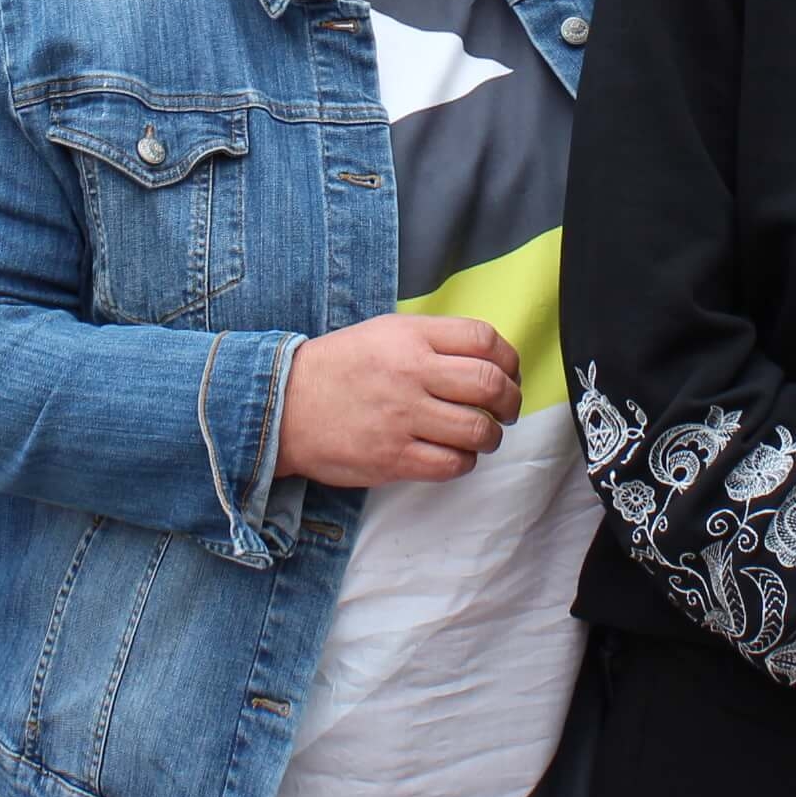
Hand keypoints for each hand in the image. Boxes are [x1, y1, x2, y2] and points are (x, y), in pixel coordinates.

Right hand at [275, 314, 523, 487]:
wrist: (284, 406)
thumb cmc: (339, 368)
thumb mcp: (383, 332)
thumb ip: (432, 340)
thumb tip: (487, 358)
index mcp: (410, 336)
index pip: (484, 339)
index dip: (509, 359)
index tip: (509, 374)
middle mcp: (411, 373)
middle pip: (490, 384)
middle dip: (511, 401)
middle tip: (507, 410)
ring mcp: (403, 417)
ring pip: (479, 429)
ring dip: (491, 436)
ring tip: (482, 435)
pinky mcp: (394, 458)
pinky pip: (453, 464)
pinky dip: (464, 461)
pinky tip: (453, 454)